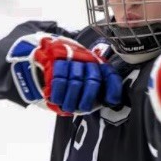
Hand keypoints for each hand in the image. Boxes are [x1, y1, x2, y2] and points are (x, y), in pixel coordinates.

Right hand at [6, 33, 121, 114]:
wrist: (46, 51)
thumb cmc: (70, 72)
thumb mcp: (85, 78)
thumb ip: (97, 88)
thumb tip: (111, 102)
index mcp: (98, 63)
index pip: (110, 75)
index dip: (113, 89)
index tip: (112, 101)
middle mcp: (88, 58)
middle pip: (93, 81)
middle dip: (87, 98)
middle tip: (82, 108)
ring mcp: (72, 58)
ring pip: (75, 82)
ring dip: (71, 98)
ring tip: (68, 106)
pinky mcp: (55, 59)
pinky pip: (59, 79)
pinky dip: (58, 93)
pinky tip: (56, 99)